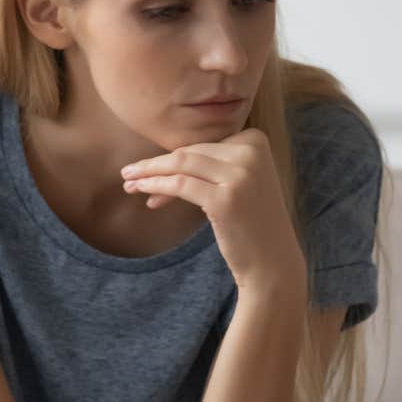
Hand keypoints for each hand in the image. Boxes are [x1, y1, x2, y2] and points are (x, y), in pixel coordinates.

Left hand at [120, 129, 306, 291]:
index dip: (173, 158)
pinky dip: (156, 187)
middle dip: (156, 164)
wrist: (272, 262)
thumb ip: (211, 164)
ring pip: (181, 165)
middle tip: (128, 173)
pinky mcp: (225, 198)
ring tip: (128, 183)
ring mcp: (240, 175)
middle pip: (190, 152)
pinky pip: (180, 185)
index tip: (151, 174)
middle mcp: (251, 152)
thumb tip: (162, 160)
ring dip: (149, 173)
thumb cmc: (250, 223)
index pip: (203, 144)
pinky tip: (143, 194)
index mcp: (256, 140)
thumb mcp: (237, 182)